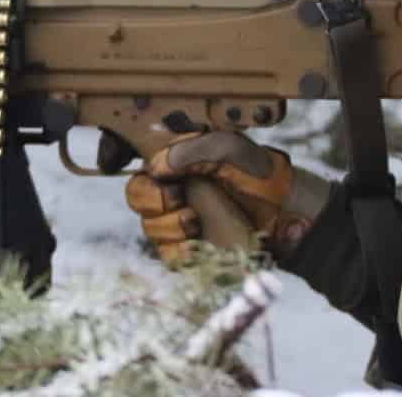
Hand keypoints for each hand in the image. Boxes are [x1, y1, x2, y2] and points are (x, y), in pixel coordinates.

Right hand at [125, 130, 328, 266]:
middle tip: (178, 194)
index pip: (132, 148)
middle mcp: (173, 185)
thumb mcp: (232, 148)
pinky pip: (165, 252)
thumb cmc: (262, 176)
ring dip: (170, 223)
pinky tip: (198, 240)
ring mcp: (178, 217)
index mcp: (178, 156)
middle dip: (152, 195)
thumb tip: (159, 165)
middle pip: (135, 191)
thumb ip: (194, 150)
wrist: (288, 217)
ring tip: (198, 220)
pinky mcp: (188, 248)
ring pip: (148, 223)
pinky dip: (179, 249)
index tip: (113, 159)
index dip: (112, 150)